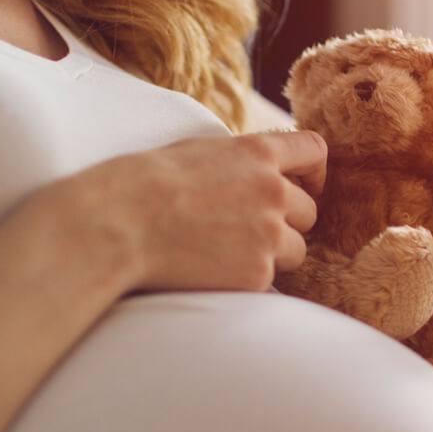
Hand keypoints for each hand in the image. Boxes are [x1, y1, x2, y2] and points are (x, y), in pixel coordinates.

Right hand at [60, 130, 326, 293]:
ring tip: (225, 253)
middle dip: (286, 221)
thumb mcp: (197, 151)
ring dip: (273, 253)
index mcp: (257, 152)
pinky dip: (246, 279)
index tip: (304, 185)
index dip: (313, 171)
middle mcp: (273, 191)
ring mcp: (269, 235)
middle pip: (309, 210)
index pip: (313, 151)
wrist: (119, 225)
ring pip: (297, 250)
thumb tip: (259, 170)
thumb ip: (239, 160)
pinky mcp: (257, 274)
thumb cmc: (144, 185)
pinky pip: (268, 280)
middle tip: (247, 230)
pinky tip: (210, 271)